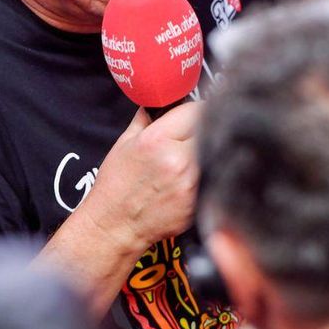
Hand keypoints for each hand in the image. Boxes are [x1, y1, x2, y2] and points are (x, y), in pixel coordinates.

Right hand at [81, 102, 201, 254]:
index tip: (194, 114)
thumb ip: (147, 118)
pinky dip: (208, 171)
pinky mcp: (199, 201)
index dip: (196, 110)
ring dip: (208, 150)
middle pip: (209, 130)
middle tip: (195, 134)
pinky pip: (213, 175)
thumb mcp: (125, 143)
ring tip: (192, 156)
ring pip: (214, 152)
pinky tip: (191, 176)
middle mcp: (178, 160)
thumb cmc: (116, 185)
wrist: (114, 226)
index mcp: (158, 140)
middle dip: (204, 128)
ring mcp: (191, 183)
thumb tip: (162, 101)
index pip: (195, 110)